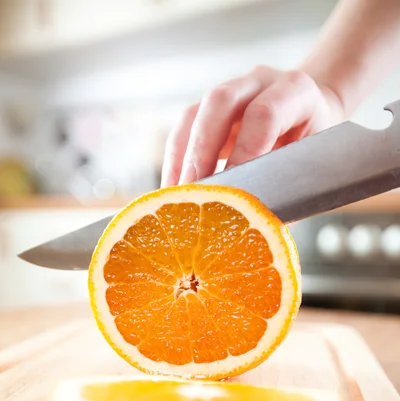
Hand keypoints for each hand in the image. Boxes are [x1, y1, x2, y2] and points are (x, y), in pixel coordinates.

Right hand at [161, 66, 344, 186]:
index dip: (245, 152)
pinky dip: (175, 161)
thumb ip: (292, 188)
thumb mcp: (317, 161)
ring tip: (174, 198)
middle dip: (201, 152)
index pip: (264, 115)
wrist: (311, 114)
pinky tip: (173, 191)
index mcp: (295, 91)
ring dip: (180, 158)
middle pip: (219, 103)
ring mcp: (230, 92)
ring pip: (194, 114)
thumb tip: (262, 227)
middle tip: (193, 195)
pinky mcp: (208, 109)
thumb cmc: (315, 144)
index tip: (230, 191)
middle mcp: (259, 82)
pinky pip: (183, 129)